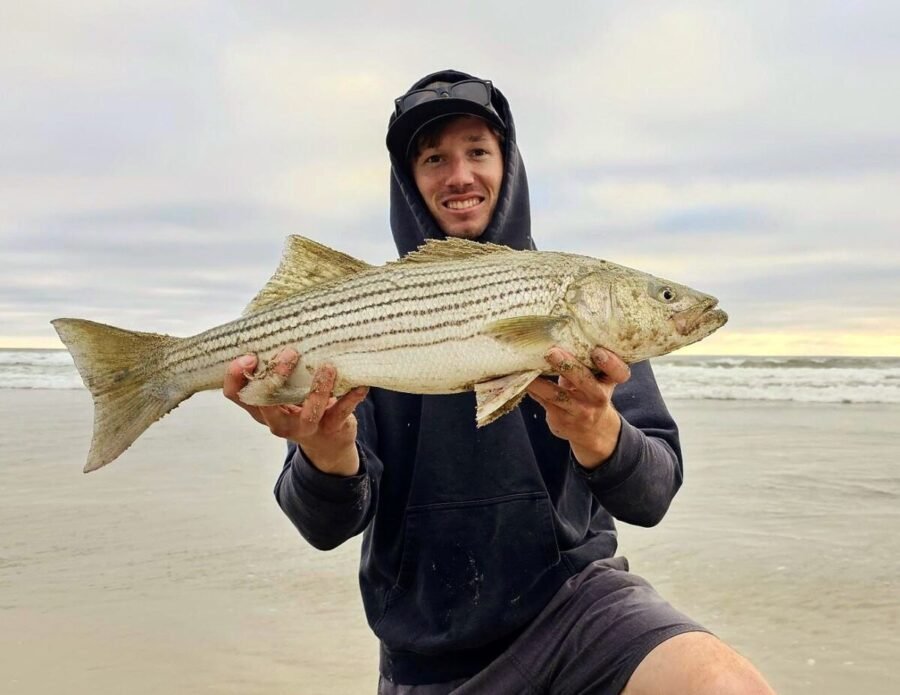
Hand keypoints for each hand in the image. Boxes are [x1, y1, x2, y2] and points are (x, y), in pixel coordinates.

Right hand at [223, 348, 367, 475]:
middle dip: (275, 377)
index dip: (236, 376)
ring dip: (318, 389)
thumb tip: (277, 325)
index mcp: (260, 408)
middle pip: (266, 403)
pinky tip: (359, 385)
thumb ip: (277, 368)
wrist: (328, 442)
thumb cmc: (301, 404)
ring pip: (307, 412)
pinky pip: (340, 414)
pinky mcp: (329, 429)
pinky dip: (351, 398)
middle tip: (289, 353)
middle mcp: (277, 421)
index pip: (236, 394)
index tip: (249, 355)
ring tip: (327, 367)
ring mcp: (303, 428)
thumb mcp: (285, 389)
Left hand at [525, 347, 630, 468]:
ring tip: (528, 368)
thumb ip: (586, 362)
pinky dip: (532, 389)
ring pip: (559, 396)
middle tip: (553, 353)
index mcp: (608, 381)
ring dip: (542, 382)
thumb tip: (558, 334)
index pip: (619, 373)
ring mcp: (580, 411)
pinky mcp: (561, 419)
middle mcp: (598, 397)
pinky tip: (521, 379)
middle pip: (586, 383)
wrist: (592, 430)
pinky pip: (544, 402)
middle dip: (569, 367)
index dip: (611, 363)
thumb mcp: (596, 378)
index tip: (598, 352)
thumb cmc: (590, 392)